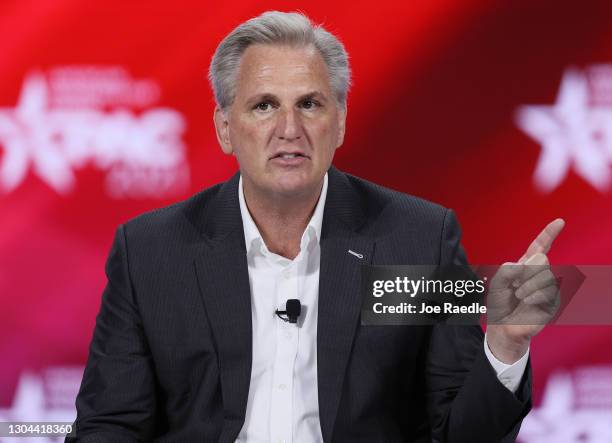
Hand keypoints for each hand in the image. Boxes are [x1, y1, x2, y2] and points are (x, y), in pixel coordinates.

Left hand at [486, 218, 564, 362]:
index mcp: (525, 266)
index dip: (549, 234)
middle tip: (515, 285)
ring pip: (544, 274)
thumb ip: (509, 269)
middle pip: (540, 259)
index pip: (539, 246)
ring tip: (519, 295)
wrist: (503, 327)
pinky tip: (526, 302)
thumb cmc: (501, 303)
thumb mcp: (498, 282)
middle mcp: (539, 274)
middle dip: (525, 271)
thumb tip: (531, 262)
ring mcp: (547, 287)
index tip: (559, 222)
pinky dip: (532, 296)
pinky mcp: (552, 301)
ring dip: (526, 285)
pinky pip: (546, 291)